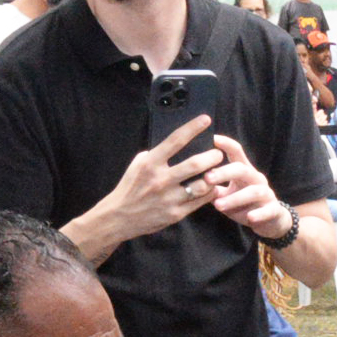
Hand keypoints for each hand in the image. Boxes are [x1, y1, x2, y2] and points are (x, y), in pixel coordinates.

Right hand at [101, 113, 222, 241]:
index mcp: (150, 163)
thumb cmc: (130, 188)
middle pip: (194, 164)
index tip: (206, 119)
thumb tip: (175, 145)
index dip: (192, 128)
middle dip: (211, 157)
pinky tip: (212, 188)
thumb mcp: (137, 165)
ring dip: (213, 177)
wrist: (119, 217)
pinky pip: (200, 201)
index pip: (175, 140)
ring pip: (201, 185)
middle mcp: (161, 179)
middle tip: (218, 154)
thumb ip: (155, 154)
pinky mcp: (176, 213)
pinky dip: (209, 193)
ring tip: (217, 172)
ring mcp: (169, 198)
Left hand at [204, 134, 290, 236]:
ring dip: (235, 198)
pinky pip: (268, 211)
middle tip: (207, 178)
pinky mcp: (273, 210)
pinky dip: (259, 214)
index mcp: (244, 170)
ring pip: (254, 191)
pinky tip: (250, 218)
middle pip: (241, 169)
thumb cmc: (242, 203)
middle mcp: (256, 178)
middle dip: (224, 173)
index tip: (212, 138)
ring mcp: (266, 194)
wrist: (269, 220)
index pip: (236, 152)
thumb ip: (211, 186)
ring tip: (218, 205)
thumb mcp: (225, 193)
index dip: (225, 144)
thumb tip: (188, 177)